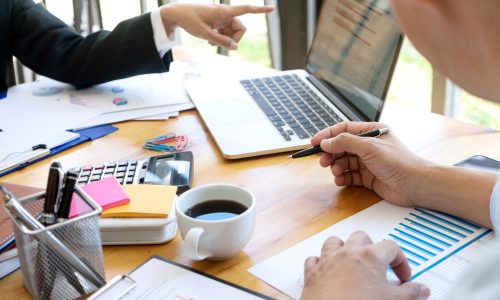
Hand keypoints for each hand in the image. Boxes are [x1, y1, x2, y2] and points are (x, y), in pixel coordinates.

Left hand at [160, 4, 273, 49]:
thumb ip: (221, 41)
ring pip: (233, 32)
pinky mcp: (218, 21)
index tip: (273, 8)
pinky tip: (210, 40)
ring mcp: (222, 17)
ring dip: (225, 39)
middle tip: (220, 44)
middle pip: (241, 28)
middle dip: (234, 39)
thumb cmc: (190, 20)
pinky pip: (226, 31)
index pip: (246, 9)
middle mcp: (226, 13)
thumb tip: (235, 48)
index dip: (260, 10)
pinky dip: (220, 37)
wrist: (177, 14)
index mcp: (224, 12)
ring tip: (211, 42)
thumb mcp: (205, 34)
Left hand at [300, 231, 429, 299]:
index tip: (404, 278)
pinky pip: (314, 259)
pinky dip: (321, 263)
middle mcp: (347, 253)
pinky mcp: (312, 272)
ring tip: (352, 261)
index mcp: (370, 256)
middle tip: (379, 265)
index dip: (401, 261)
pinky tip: (328, 271)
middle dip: (372, 248)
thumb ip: (411, 293)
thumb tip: (421, 289)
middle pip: (362, 237)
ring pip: (335, 242)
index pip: (392, 247)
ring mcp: (327, 261)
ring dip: (344, 249)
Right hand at [311, 121, 432, 206]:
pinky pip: (349, 175)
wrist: (414, 184)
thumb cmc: (398, 162)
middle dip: (330, 154)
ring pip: (343, 162)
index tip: (314, 143)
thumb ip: (344, 142)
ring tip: (336, 172)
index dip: (327, 135)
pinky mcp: (367, 177)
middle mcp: (368, 145)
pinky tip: (341, 180)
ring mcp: (367, 162)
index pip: (343, 129)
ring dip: (336, 167)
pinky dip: (342, 178)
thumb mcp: (368, 146)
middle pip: (340, 147)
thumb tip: (325, 142)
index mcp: (371, 131)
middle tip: (323, 162)